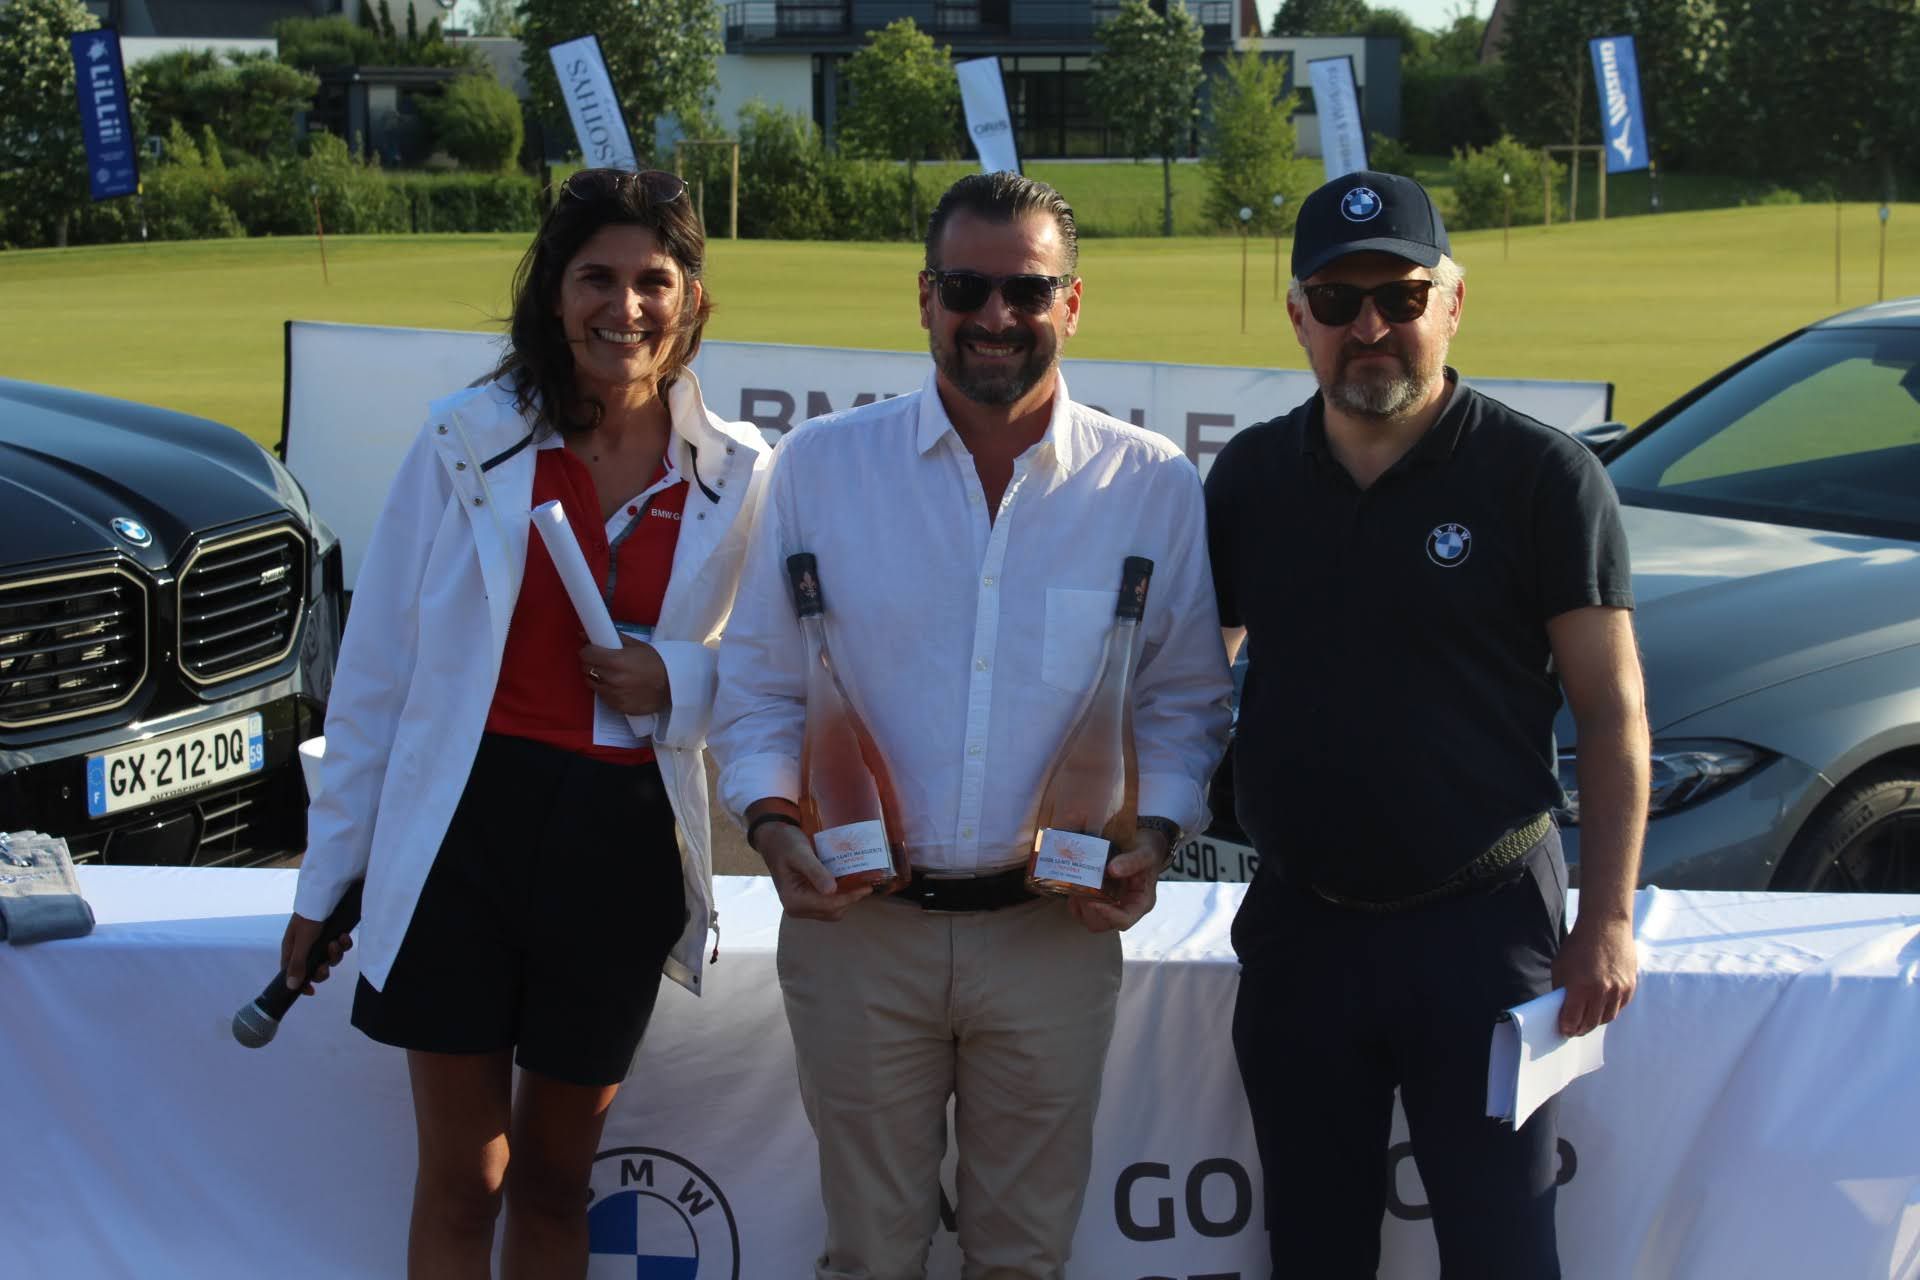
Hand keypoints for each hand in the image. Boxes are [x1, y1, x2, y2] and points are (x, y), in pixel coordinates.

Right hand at [279, 912, 352, 994]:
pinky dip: (344, 944)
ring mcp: (322, 939)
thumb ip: (298, 963)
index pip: (293, 972)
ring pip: (331, 958)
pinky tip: (344, 936)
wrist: (330, 892)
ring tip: (336, 942)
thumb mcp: (303, 941)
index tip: (311, 991)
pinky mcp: (336, 932)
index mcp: (293, 947)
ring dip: (335, 954)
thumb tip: (291, 986)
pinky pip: (342, 946)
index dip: (302, 982)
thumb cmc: (310, 916)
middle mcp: (307, 945)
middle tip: (326, 965)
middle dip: (322, 969)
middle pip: (315, 968)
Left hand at [580, 637, 669, 715]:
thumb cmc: (655, 662)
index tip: (592, 650)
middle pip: (585, 669)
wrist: (672, 686)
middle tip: (600, 661)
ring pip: (591, 683)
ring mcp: (613, 695)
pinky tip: (615, 686)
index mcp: (615, 660)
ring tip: (607, 674)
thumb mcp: (636, 645)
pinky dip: (604, 690)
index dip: (587, 650)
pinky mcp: (616, 707)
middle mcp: (611, 679)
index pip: (586, 655)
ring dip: (595, 677)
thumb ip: (610, 638)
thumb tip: (584, 634)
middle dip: (590, 663)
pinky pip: (601, 696)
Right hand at [754, 820, 872, 921]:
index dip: (849, 897)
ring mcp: (801, 906)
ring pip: (832, 910)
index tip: (867, 887)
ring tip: (860, 882)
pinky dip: (840, 895)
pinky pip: (828, 903)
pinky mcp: (806, 900)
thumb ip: (815, 871)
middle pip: (832, 911)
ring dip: (847, 898)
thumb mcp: (800, 854)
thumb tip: (832, 890)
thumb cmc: (785, 843)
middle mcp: (797, 908)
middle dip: (850, 898)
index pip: (828, 905)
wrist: (774, 840)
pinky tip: (849, 882)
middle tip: (867, 882)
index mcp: (794, 900)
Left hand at [1069, 828, 1168, 933]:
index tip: (1092, 902)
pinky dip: (1076, 905)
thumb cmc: (1148, 850)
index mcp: (1141, 902)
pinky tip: (1074, 889)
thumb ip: (1132, 861)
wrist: (1143, 844)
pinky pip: (1084, 912)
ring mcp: (1113, 906)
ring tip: (1076, 888)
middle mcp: (1127, 908)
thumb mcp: (1146, 853)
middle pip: (1104, 924)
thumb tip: (1112, 870)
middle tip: (1080, 891)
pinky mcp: (1101, 901)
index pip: (1124, 920)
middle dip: (1089, 910)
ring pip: (1091, 921)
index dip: (1107, 915)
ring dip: (1080, 908)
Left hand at [1552, 915, 1636, 1035]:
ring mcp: (1619, 990)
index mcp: (1581, 987)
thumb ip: (1561, 990)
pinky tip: (1601, 1008)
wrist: (1606, 926)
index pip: (1573, 1019)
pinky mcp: (1630, 986)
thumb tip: (1561, 1009)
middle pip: (1591, 1022)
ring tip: (1588, 1020)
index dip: (1567, 1027)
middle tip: (1574, 1030)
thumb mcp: (1560, 966)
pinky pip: (1619, 1007)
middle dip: (1580, 1029)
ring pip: (1607, 1018)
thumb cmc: (1579, 944)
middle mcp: (1602, 991)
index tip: (1564, 1030)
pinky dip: (1609, 1010)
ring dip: (1596, 1021)